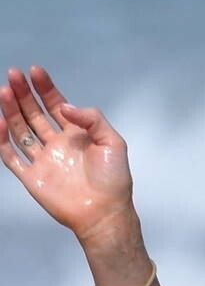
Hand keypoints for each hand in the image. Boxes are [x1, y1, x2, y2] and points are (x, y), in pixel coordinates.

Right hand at [0, 64, 134, 243]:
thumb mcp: (113, 142)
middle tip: (14, 75)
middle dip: (24, 93)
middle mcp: (57, 145)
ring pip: (21, 130)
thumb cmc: (114, 181)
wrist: (105, 214)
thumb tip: (65, 106)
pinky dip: (2, 140)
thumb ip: (92, 119)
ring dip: (12, 110)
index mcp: (76, 135)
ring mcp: (43, 160)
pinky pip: (11, 156)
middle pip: (34, 113)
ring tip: (4, 91)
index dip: (45, 88)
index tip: (35, 71)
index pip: (55, 105)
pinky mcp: (32, 178)